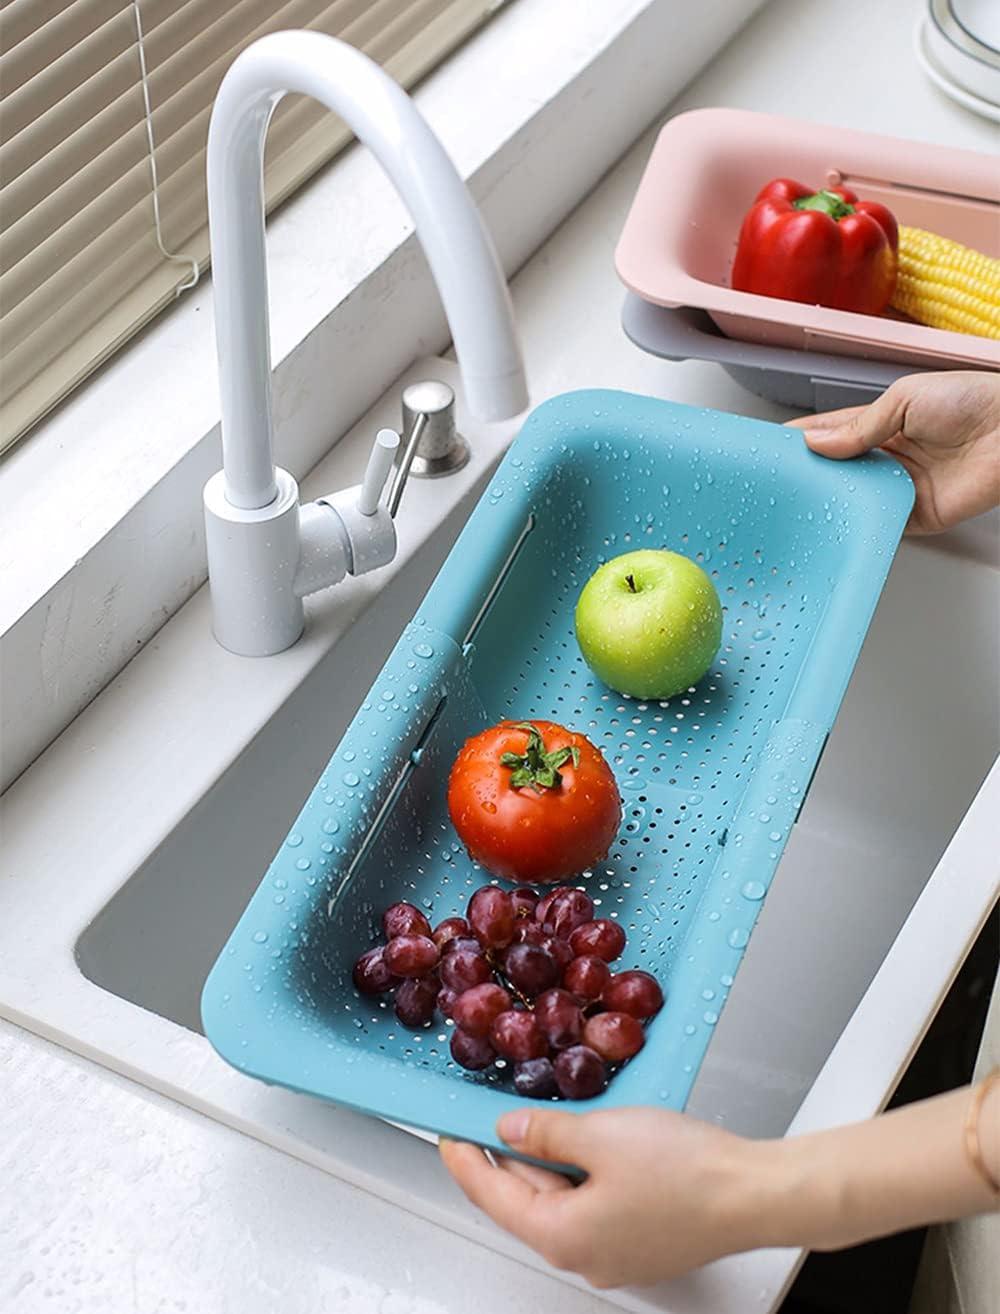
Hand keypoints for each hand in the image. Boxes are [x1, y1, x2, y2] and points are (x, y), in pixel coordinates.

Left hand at [441, 1086, 999, 1290]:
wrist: (755, 1193)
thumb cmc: (685, 1170)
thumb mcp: (600, 1135)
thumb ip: (545, 1133)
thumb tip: (508, 1130)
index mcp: (561, 1236)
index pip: (491, 1195)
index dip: (464, 1157)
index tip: (445, 1131)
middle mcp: (583, 1256)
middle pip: (524, 1202)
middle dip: (505, 1156)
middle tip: (487, 1114)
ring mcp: (614, 1254)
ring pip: (559, 1203)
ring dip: (544, 1162)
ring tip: (536, 1120)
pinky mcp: (641, 1241)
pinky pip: (591, 1206)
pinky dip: (578, 1173)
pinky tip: (586, 1143)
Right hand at [786, 370, 999, 533]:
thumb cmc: (974, 402)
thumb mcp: (905, 399)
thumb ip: (860, 426)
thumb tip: (818, 443)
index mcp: (885, 422)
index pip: (832, 433)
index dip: (802, 440)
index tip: (773, 448)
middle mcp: (890, 456)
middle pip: (838, 470)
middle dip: (810, 475)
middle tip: (779, 482)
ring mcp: (901, 487)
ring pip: (853, 500)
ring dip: (831, 501)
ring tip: (800, 503)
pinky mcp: (916, 516)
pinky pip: (880, 525)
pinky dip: (860, 525)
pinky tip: (838, 523)